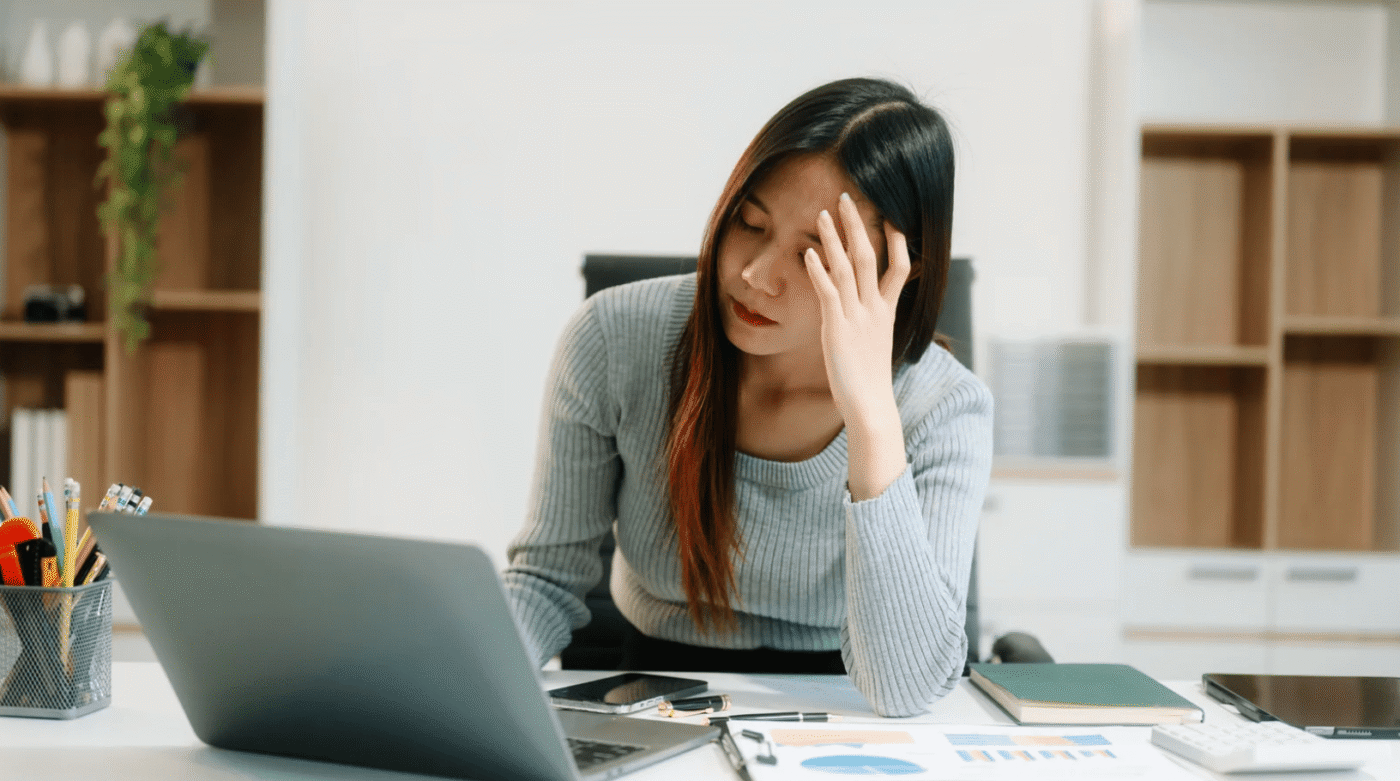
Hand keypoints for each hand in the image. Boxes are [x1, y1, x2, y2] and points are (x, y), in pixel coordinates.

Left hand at [803, 192, 910, 428]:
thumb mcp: (875, 343)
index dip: (895, 241)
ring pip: (848, 267)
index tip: (888, 216)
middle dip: (858, 225)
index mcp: (887, 312)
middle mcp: (875, 309)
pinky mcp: (838, 328)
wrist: (870, 405)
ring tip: (823, 213)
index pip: (899, 267)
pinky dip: (819, 271)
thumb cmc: (868, 380)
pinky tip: (808, 253)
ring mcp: (857, 316)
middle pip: (870, 256)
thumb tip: (867, 312)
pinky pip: (829, 292)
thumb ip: (872, 322)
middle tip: (847, 197)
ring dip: (835, 238)